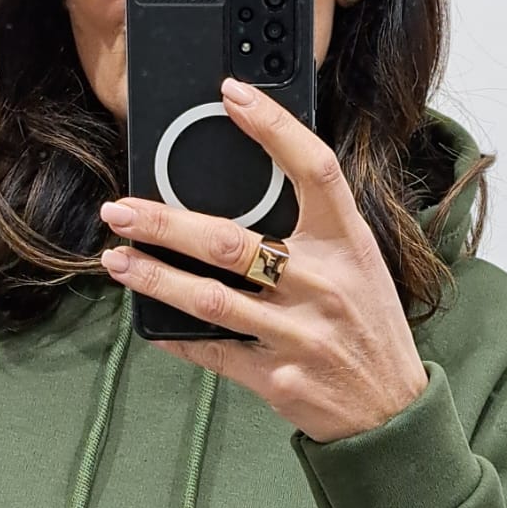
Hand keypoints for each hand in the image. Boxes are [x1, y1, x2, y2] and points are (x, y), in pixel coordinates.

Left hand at [98, 74, 429, 443]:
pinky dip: (175, 335)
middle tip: (120, 209)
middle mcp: (324, 284)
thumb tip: (241, 192)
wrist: (390, 413)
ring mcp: (298, 333)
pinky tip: (147, 322)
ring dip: (155, 278)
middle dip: (164, 223)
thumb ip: (314, 232)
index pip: (313, 168)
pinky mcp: (276, 377)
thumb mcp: (360, 267)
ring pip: (210, 299)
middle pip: (230, 240)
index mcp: (348, 245)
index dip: (273, 127)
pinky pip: (213, 350)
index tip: (232, 94)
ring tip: (116, 260)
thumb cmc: (369, 330)